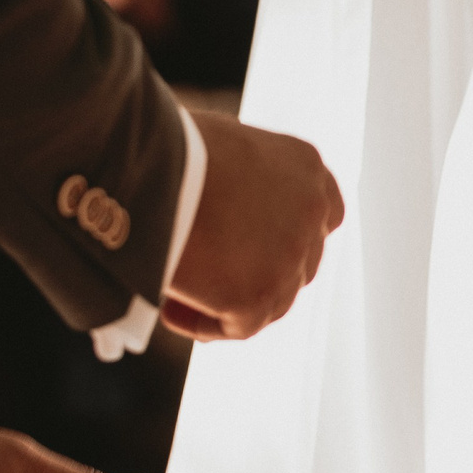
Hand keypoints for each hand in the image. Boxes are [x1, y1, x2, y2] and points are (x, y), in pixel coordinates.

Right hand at [162, 109, 344, 340]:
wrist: (147, 167)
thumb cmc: (168, 148)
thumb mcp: (224, 146)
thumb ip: (245, 179)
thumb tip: (229, 212)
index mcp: (305, 166)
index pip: (325, 213)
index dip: (295, 237)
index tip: (260, 250)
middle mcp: (311, 210)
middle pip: (302, 262)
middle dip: (263, 274)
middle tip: (216, 279)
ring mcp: (289, 255)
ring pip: (274, 301)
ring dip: (233, 303)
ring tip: (183, 297)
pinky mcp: (257, 295)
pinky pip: (239, 326)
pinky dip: (205, 324)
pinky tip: (172, 311)